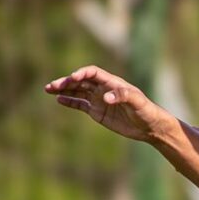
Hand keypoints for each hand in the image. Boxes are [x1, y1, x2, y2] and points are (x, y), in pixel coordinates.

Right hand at [45, 65, 166, 141]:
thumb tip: (105, 98)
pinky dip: (69, 101)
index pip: (93, 73)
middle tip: (52, 85)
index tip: (73, 78)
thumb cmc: (147, 111)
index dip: (82, 73)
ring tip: (48, 89)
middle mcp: (104, 89)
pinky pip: (80, 104)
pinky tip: (58, 99)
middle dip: (66, 82)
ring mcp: (99, 100)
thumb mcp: (138, 102)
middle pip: (81, 81)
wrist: (150, 126)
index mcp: (113, 83)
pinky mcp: (97, 112)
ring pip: (78, 91)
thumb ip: (123, 96)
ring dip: (64, 90)